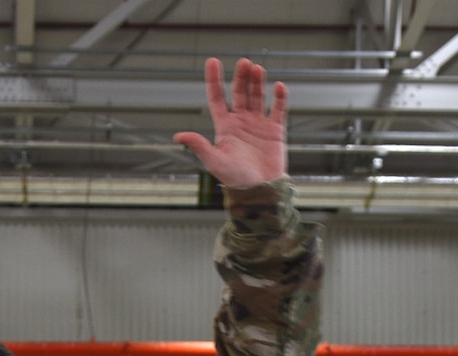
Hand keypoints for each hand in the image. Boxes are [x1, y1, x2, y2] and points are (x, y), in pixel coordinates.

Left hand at [174, 58, 286, 189]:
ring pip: (257, 95)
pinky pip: (278, 108)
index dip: (214, 80)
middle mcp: (240, 122)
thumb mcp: (215, 162)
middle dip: (241, 76)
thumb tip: (178, 136)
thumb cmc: (235, 180)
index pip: (217, 98)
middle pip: (239, 92)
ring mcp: (258, 124)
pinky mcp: (275, 129)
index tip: (213, 61)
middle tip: (244, 63)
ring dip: (257, 81)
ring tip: (257, 69)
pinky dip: (279, 97)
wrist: (260, 192)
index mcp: (224, 127)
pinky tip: (278, 87)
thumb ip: (199, 146)